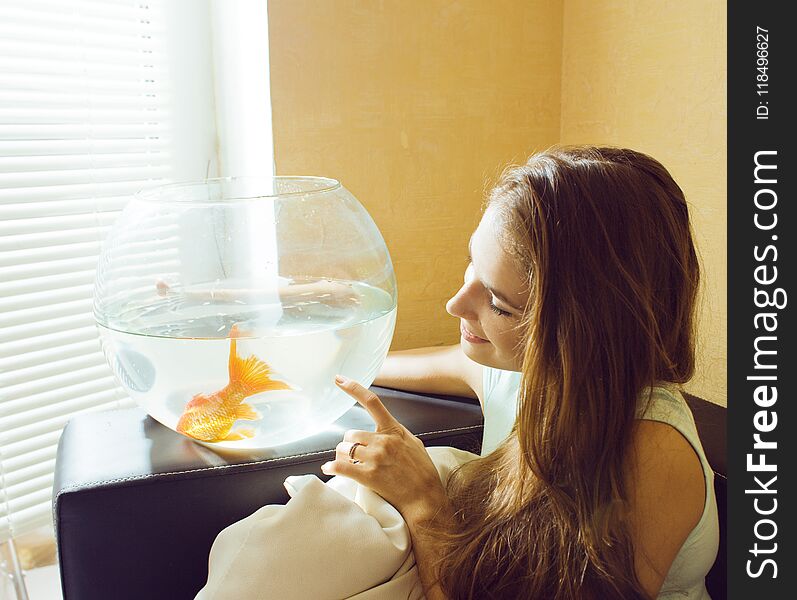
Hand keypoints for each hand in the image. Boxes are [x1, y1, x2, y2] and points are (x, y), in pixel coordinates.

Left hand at [321, 375, 448, 523]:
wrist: (425, 497)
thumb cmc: (421, 471)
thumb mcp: (413, 443)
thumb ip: (396, 433)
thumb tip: (385, 429)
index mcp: (393, 430)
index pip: (372, 402)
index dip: (353, 388)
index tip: (339, 379)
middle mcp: (383, 441)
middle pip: (350, 434)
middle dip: (348, 444)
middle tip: (353, 454)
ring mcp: (375, 458)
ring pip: (343, 449)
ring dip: (342, 456)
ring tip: (349, 465)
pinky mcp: (368, 476)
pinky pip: (341, 467)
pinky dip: (332, 468)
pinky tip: (329, 469)